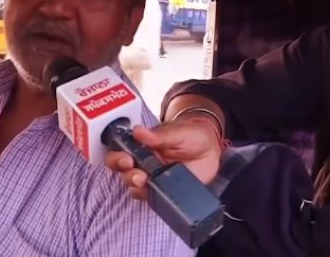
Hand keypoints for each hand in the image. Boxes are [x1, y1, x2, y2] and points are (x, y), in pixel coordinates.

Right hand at [105, 120, 222, 200]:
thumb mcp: (179, 131)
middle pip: (123, 171)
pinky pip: (150, 197)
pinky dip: (148, 196)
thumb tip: (138, 131)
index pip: (120, 152)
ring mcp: (152, 178)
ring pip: (134, 186)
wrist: (212, 150)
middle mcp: (143, 163)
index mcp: (142, 146)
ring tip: (143, 181)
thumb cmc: (193, 135)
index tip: (126, 158)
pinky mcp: (163, 191)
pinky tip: (153, 192)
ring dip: (135, 185)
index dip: (117, 156)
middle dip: (125, 173)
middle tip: (136, 173)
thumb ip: (160, 135)